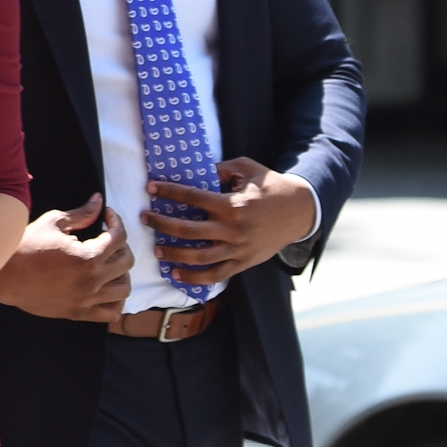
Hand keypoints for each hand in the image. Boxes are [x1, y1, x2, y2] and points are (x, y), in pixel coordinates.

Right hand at [0, 194, 132, 322]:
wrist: (2, 276)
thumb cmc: (24, 247)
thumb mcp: (53, 223)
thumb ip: (81, 214)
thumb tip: (98, 202)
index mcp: (88, 258)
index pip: (119, 237)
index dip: (115, 221)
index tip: (106, 216)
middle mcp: (91, 281)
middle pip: (126, 262)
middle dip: (120, 245)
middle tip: (107, 238)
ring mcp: (85, 300)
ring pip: (124, 289)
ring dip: (121, 273)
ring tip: (109, 264)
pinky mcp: (77, 313)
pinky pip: (111, 313)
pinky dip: (116, 301)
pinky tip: (107, 288)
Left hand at [143, 157, 316, 283]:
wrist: (300, 211)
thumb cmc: (272, 186)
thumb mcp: (248, 169)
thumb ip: (222, 169)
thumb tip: (198, 172)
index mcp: (231, 204)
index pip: (192, 198)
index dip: (169, 192)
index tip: (151, 189)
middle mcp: (232, 229)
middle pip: (188, 230)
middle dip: (161, 224)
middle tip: (146, 219)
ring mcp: (237, 248)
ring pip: (198, 256)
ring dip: (173, 253)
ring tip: (157, 249)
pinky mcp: (242, 262)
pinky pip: (215, 274)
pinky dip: (194, 277)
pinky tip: (176, 274)